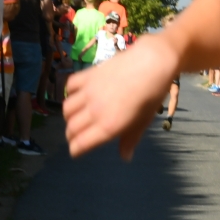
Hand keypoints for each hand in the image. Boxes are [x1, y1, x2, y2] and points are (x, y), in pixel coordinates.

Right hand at [64, 33, 176, 160]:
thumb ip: (130, 139)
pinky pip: (70, 86)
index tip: (76, 151)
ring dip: (69, 116)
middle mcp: (95, 111)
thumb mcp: (144, 120)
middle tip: (77, 136)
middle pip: (71, 128)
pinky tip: (78, 96)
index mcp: (109, 126)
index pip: (81, 143)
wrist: (153, 62)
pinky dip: (70, 93)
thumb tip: (125, 157)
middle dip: (72, 136)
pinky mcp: (87, 75)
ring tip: (76, 117)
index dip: (75, 150)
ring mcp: (89, 92)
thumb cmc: (152, 94)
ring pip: (67, 109)